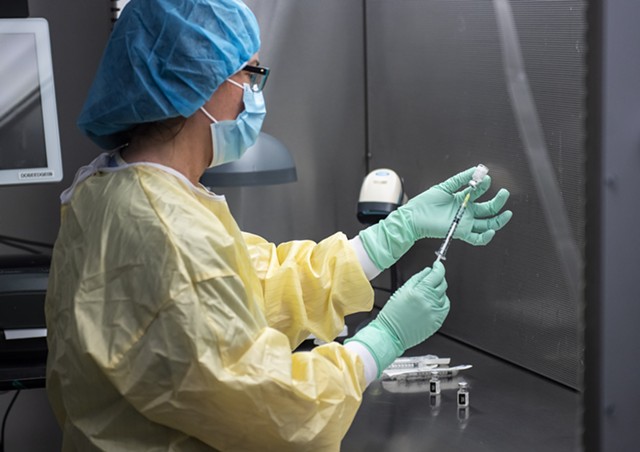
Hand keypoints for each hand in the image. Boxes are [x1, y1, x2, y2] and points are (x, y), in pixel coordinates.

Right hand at [345, 261, 448, 374]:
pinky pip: (445, 308)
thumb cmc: (392, 315)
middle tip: (433, 278)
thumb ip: (417, 278)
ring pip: (444, 296)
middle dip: (439, 278)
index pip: (436, 275)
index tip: (438, 266)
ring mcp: (434, 312)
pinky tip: (433, 303)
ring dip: (439, 292)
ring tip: (427, 294)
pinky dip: (442, 303)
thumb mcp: (401, 291)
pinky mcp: (437, 322)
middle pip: (442, 284)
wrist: (391, 334)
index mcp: (419, 292)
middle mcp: (429, 302)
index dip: (439, 268)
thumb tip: (427, 271)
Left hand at [358, 167, 512, 269]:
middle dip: (498, 201)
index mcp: (461, 199)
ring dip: (499, 219)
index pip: (479, 192)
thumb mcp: (444, 187)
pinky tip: (491, 230)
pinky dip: (486, 236)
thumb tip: (476, 170)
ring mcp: (464, 222)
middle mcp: (465, 211)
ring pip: (487, 223)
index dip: (484, 185)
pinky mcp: (460, 232)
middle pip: (488, 208)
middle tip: (504, 193)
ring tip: (507, 212)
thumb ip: (460, 179)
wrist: (412, 217)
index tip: (486, 178)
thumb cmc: (424, 203)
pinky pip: (476, 238)